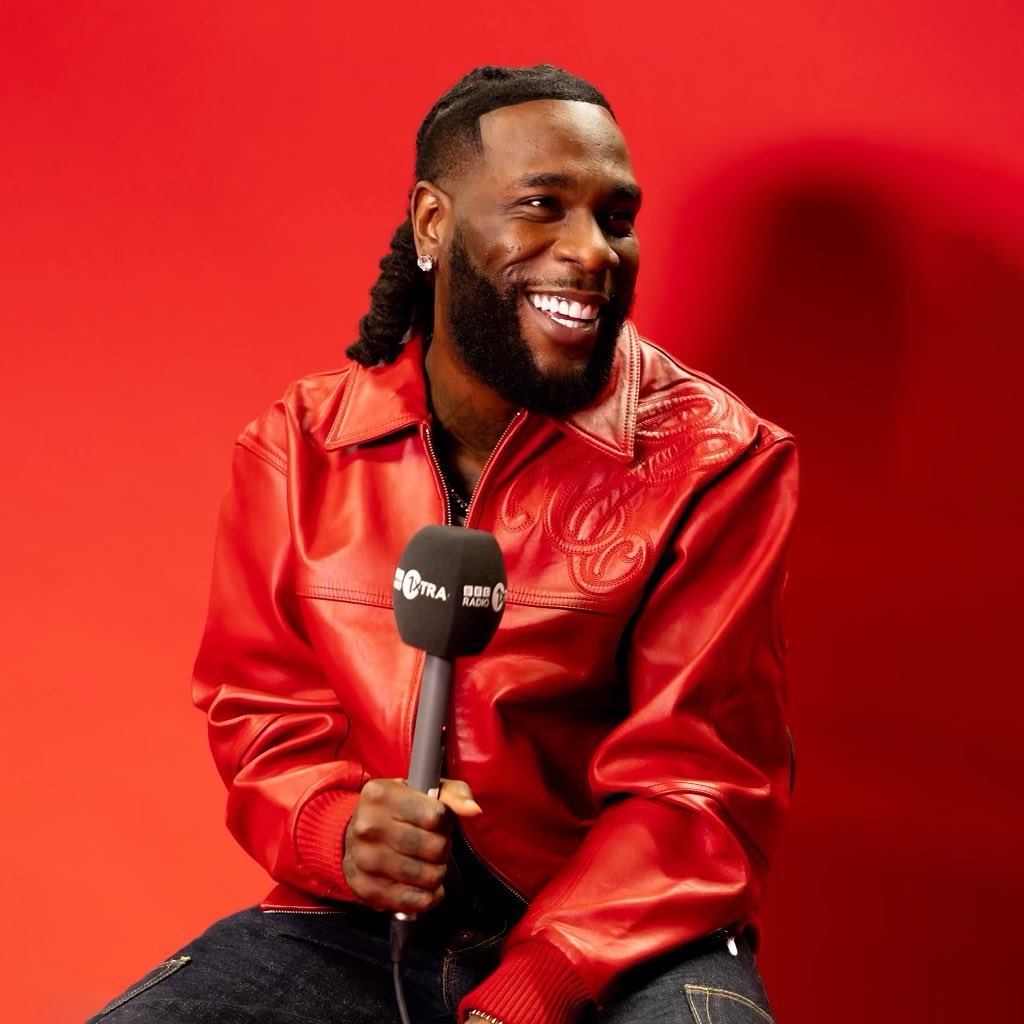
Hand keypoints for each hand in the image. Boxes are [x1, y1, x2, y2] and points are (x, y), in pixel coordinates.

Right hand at [343, 777, 481, 912]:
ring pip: (427, 876)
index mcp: (381, 794)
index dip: (446, 822)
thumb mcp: (424, 789)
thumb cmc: (398, 808)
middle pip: (434, 848)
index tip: (438, 822)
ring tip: (428, 863)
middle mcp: (368, 826)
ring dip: (437, 872)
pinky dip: (428, 897)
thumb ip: (454, 794)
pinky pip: (413, 901)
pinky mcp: (365, 888)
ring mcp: (364, 859)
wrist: (355, 833)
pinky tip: (426, 887)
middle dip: (443, 848)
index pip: (436, 816)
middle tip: (434, 844)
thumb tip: (474, 810)